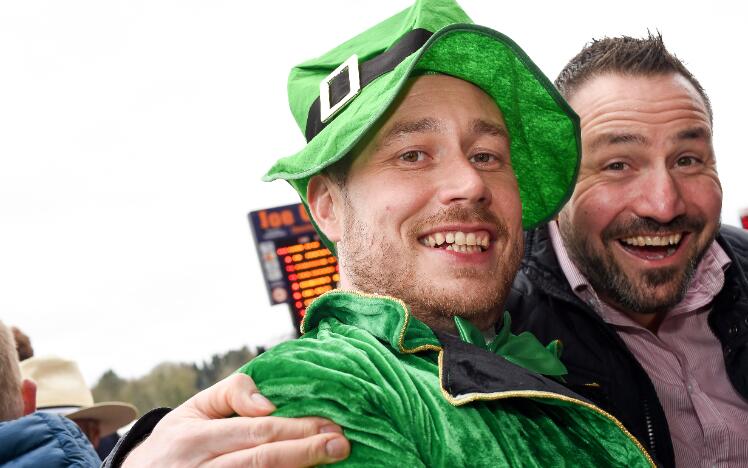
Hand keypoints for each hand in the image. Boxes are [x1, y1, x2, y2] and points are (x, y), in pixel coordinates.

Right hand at [122, 373, 349, 466]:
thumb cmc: (177, 440)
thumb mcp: (194, 409)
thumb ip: (232, 394)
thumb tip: (269, 402)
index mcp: (196, 438)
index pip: (255, 432)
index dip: (296, 429)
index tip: (329, 425)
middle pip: (262, 462)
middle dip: (306, 452)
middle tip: (341, 445)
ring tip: (330, 461)